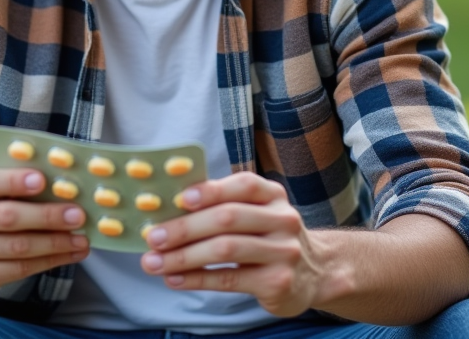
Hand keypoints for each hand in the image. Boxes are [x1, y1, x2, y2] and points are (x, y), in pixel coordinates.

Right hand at [0, 165, 89, 294]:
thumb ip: (11, 181)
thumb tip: (58, 182)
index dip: (14, 181)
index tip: (43, 180)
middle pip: (7, 217)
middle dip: (47, 216)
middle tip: (77, 215)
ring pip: (17, 247)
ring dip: (55, 243)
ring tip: (81, 238)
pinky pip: (19, 270)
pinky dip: (50, 261)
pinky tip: (70, 254)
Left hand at [138, 172, 328, 315]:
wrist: (315, 273)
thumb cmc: (269, 237)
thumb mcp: (257, 213)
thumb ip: (222, 206)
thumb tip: (167, 210)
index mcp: (273, 195)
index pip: (241, 185)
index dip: (209, 190)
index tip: (177, 199)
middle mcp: (283, 219)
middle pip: (227, 218)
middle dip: (184, 228)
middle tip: (153, 238)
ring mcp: (283, 252)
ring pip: (225, 250)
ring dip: (183, 257)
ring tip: (154, 263)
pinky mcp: (277, 282)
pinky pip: (228, 279)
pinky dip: (196, 279)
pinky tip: (174, 279)